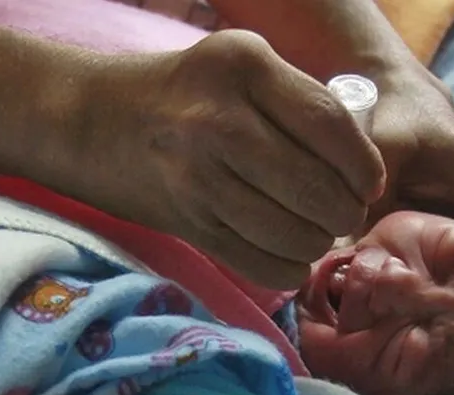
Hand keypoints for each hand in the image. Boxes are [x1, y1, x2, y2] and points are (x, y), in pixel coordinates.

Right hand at [57, 31, 385, 288]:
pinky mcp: (185, 223)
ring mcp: (198, 176)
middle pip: (320, 189)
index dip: (364, 166)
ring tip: (311, 231)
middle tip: (342, 213)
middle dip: (345, 212)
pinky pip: (262, 264)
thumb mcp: (237, 69)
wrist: (85, 120)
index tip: (368, 182)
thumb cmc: (179, 94)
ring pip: (295, 234)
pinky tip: (286, 254)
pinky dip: (288, 269)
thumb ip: (298, 104)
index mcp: (243, 67)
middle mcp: (219, 119)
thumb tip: (365, 168)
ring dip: (316, 243)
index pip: (333, 127)